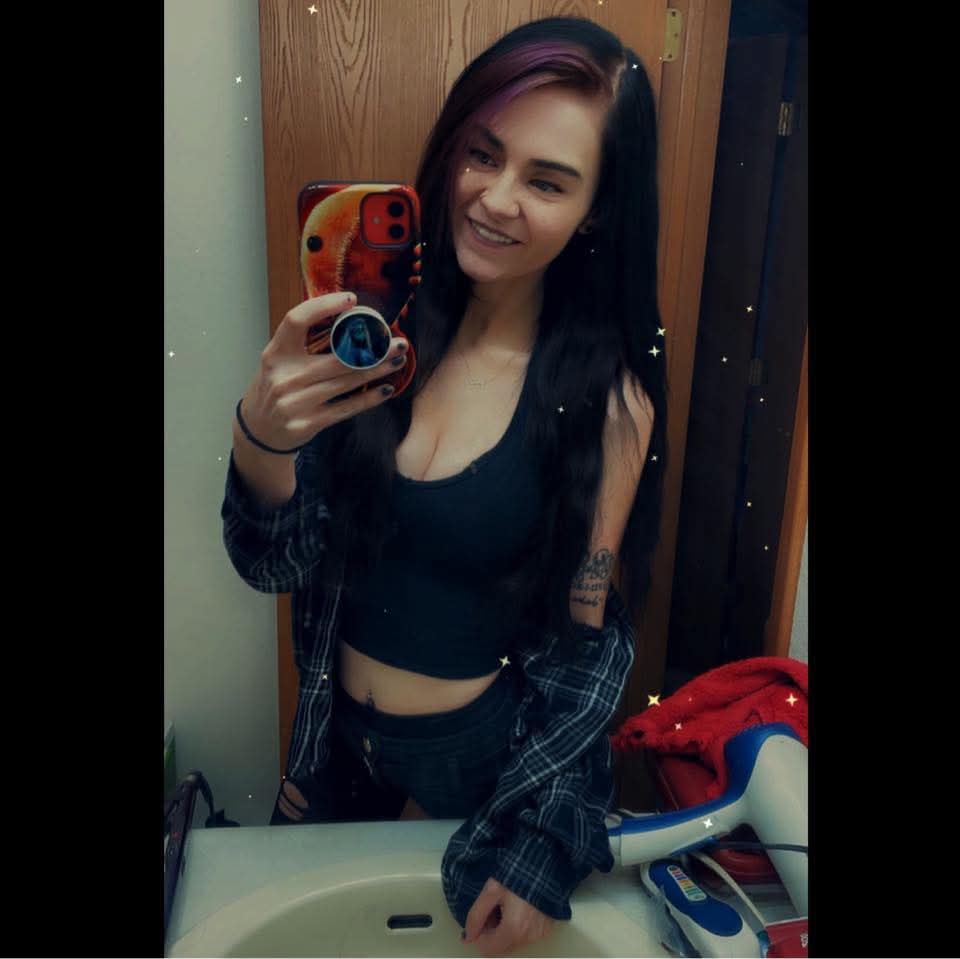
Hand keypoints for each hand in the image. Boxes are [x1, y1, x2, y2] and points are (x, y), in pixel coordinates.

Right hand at [239, 291, 408, 450]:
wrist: (259, 431)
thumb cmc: (275, 389)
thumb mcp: (278, 362)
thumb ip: (302, 344)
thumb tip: (347, 320)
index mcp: (275, 353)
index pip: (296, 320)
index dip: (323, 306)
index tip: (351, 300)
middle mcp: (284, 376)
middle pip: (336, 357)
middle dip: (373, 350)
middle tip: (396, 342)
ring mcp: (295, 402)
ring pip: (346, 382)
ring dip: (377, 371)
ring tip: (397, 360)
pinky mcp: (308, 423)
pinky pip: (346, 408)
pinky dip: (369, 398)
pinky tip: (386, 389)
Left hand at [463, 877, 554, 956]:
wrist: (545, 862)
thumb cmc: (517, 873)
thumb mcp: (491, 889)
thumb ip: (476, 915)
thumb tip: (467, 937)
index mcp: (513, 929)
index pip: (488, 950)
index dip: (480, 934)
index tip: (483, 915)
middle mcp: (528, 938)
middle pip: (501, 948)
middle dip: (492, 932)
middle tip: (494, 907)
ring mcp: (539, 935)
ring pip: (513, 942)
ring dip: (505, 929)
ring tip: (508, 904)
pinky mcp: (546, 929)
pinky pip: (526, 936)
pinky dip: (518, 927)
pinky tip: (519, 907)